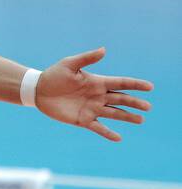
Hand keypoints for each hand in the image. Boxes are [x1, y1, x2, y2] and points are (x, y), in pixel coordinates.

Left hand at [35, 47, 151, 142]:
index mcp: (98, 82)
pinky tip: (118, 138)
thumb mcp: (70, 64)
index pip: (121, 83)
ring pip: (114, 113)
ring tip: (140, 120)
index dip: (135, 85)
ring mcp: (92, 109)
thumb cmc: (54, 75)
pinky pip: (98, 128)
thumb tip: (104, 50)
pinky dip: (108, 133)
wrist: (38, 91)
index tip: (150, 87)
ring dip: (127, 117)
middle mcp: (98, 96)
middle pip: (121, 99)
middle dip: (134, 103)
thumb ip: (87, 58)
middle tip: (148, 107)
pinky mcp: (82, 120)